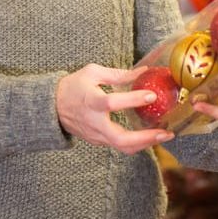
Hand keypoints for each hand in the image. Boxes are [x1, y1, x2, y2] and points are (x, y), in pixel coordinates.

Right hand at [56, 63, 174, 154]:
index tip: (152, 95)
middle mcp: (94, 122)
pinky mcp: (98, 141)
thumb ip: (118, 74)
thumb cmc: (73, 86)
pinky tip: (150, 135)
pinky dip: (136, 143)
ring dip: (145, 143)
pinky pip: (120, 146)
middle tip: (166, 132)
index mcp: (92, 101)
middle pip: (121, 139)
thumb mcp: (93, 72)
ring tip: (164, 135)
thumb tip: (143, 71)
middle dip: (145, 138)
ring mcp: (96, 135)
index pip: (113, 103)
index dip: (133, 100)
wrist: (52, 107)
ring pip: (122, 147)